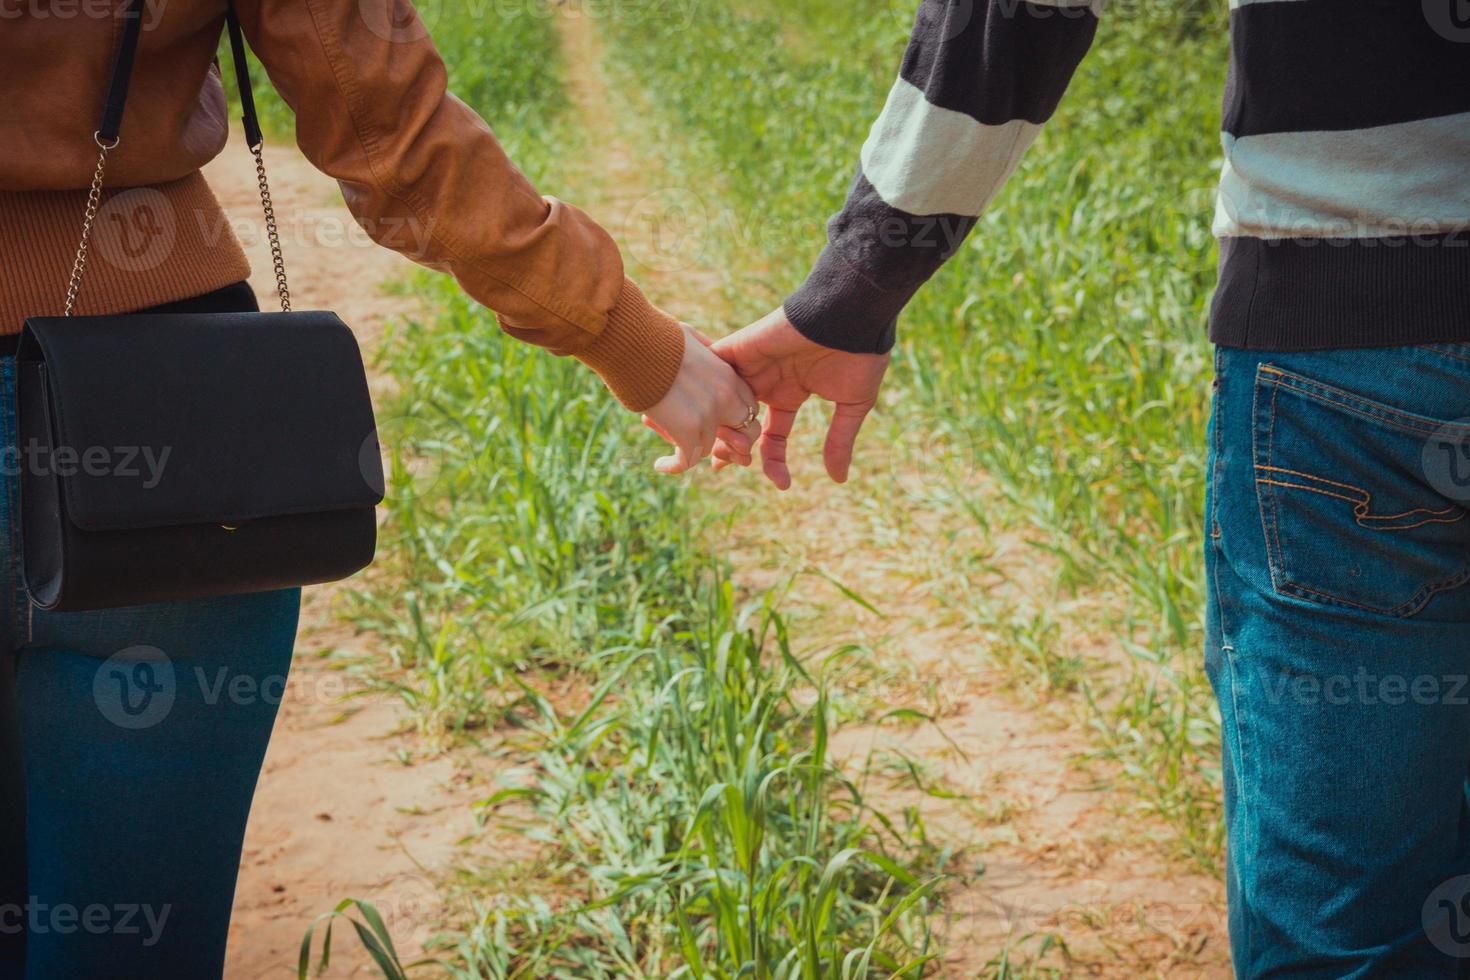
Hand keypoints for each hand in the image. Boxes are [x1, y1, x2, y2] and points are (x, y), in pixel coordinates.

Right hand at [641, 324, 762, 474]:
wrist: (632, 343)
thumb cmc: (654, 336)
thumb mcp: (692, 339)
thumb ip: (708, 354)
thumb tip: (707, 356)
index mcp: (729, 375)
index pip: (748, 408)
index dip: (733, 419)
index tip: (714, 423)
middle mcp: (725, 396)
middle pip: (743, 434)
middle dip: (725, 441)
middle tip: (699, 441)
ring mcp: (708, 414)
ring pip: (708, 447)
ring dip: (688, 447)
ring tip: (668, 442)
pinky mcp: (687, 429)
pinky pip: (687, 460)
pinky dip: (674, 465)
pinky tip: (660, 464)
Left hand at [711, 306, 889, 488]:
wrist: (851, 312)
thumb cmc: (860, 354)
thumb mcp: (852, 405)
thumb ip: (839, 441)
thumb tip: (838, 479)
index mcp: (792, 392)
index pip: (774, 434)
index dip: (773, 460)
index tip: (782, 483)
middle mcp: (768, 380)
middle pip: (738, 419)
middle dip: (727, 445)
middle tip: (720, 467)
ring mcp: (752, 364)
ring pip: (720, 398)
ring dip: (712, 423)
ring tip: (707, 450)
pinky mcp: (739, 347)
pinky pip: (709, 365)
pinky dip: (698, 383)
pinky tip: (691, 409)